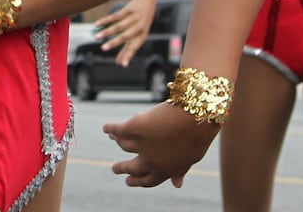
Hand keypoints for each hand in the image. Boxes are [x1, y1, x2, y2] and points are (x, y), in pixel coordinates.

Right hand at [95, 0, 156, 66]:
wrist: (147, 1)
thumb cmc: (140, 23)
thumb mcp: (137, 35)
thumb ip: (128, 48)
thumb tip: (119, 63)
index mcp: (142, 35)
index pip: (134, 47)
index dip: (128, 55)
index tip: (122, 65)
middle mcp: (139, 27)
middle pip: (125, 37)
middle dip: (114, 43)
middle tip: (103, 49)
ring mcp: (133, 18)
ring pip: (118, 26)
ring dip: (107, 32)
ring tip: (97, 37)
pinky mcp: (128, 10)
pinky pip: (114, 16)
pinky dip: (105, 21)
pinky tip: (96, 24)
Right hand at [105, 101, 219, 186]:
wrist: (194, 117)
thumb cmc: (196, 136)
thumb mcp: (190, 158)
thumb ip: (180, 170)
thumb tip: (177, 185)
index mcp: (165, 171)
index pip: (147, 181)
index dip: (137, 181)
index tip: (128, 181)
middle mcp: (150, 161)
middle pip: (131, 167)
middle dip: (121, 169)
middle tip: (115, 169)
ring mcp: (141, 144)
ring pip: (123, 145)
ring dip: (117, 141)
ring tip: (113, 137)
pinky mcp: (134, 127)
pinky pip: (116, 129)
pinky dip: (110, 129)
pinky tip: (106, 128)